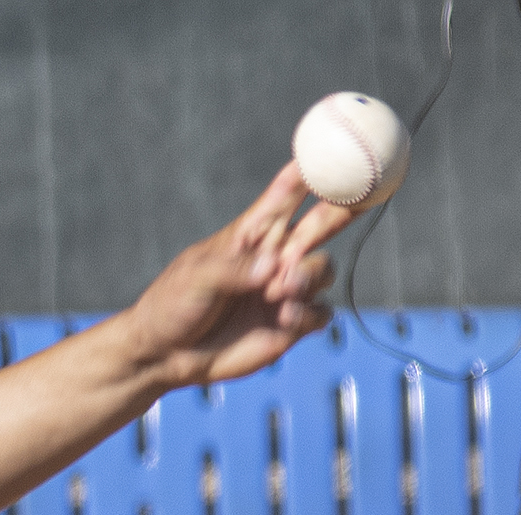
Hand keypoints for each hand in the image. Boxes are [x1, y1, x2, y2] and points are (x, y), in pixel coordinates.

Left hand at [112, 167, 352, 392]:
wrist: (167, 355)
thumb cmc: (173, 305)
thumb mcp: (197, 278)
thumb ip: (234, 269)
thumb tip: (273, 268)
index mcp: (253, 232)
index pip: (288, 192)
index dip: (311, 171)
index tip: (332, 153)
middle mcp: (276, 255)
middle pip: (324, 222)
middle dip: (343, 209)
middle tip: (354, 205)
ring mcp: (285, 289)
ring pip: (324, 269)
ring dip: (309, 277)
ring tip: (279, 292)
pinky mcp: (290, 324)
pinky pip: (321, 312)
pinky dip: (308, 314)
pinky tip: (282, 319)